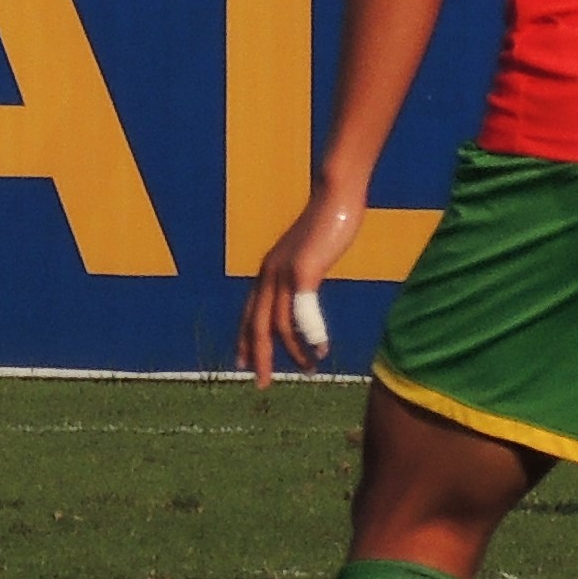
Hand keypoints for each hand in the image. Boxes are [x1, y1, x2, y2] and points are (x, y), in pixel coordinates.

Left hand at [241, 189, 362, 385]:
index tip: (243, 363)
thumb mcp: (310, 255)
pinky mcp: (304, 270)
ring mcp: (284, 272)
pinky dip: (310, 334)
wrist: (334, 196)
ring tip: (309, 370)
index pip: (249, 313)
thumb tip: (306, 292)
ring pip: (278, 323)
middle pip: (255, 324)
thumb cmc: (326, 224)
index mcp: (267, 271)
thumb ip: (304, 275)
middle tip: (261, 383)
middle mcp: (268, 274)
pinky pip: (302, 311)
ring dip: (293, 351)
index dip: (245, 339)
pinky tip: (319, 351)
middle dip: (258, 356)